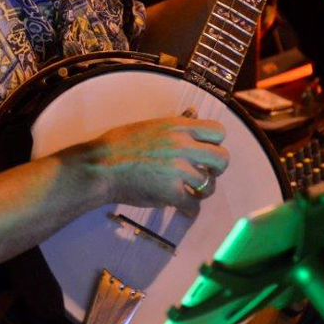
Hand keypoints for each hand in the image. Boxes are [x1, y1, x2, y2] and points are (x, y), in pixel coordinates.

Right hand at [80, 115, 229, 216]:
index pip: (218, 130)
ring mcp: (178, 169)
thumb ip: (176, 122)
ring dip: (202, 191)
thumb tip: (193, 113)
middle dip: (216, 169)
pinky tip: (182, 208)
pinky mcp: (171, 192)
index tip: (207, 151)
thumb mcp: (150, 125)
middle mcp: (183, 145)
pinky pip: (193, 205)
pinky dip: (189, 209)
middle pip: (222, 158)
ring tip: (192, 192)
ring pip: (209, 184)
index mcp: (178, 127)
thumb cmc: (119, 143)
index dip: (215, 143)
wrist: (101, 166)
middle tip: (205, 173)